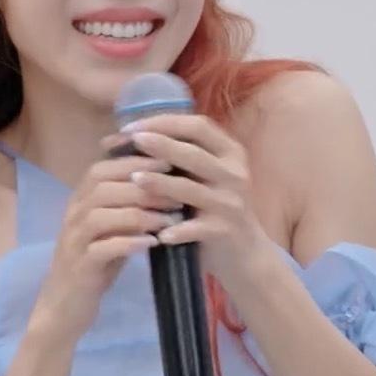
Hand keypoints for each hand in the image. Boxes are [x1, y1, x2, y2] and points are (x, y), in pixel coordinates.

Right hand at [30, 152, 181, 343]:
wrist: (65, 306)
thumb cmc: (96, 263)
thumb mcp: (113, 229)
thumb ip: (129, 206)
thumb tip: (167, 183)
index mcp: (80, 201)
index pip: (102, 168)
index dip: (134, 161)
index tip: (168, 160)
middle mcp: (73, 215)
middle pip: (102, 186)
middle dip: (142, 185)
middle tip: (176, 192)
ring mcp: (73, 241)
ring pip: (100, 215)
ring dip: (139, 214)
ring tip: (169, 219)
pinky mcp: (79, 267)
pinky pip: (101, 249)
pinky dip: (128, 243)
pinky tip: (152, 243)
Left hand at [120, 114, 271, 289]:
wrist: (244, 252)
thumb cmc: (213, 206)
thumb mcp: (205, 175)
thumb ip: (180, 156)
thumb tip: (130, 136)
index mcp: (229, 152)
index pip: (197, 126)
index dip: (164, 123)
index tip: (132, 127)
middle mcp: (234, 173)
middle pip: (195, 154)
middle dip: (162, 144)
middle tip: (134, 140)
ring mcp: (231, 202)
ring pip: (191, 189)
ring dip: (161, 183)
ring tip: (135, 179)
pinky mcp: (225, 230)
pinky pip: (197, 228)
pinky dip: (177, 230)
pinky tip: (157, 233)